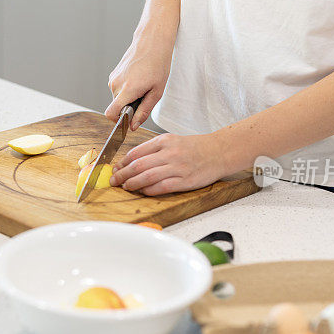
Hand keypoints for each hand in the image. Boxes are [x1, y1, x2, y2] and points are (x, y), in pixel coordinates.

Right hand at [104, 34, 173, 130]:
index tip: (128, 121)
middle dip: (128, 107)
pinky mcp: (114, 74)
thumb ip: (144, 111)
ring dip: (128, 98)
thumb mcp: (156, 92)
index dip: (118, 121)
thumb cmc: (158, 64)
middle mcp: (116, 84)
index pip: (110, 113)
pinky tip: (138, 79)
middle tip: (144, 96)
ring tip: (143, 85)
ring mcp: (113, 78)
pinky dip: (127, 89)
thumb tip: (133, 126)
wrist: (152, 42)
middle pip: (116, 107)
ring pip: (117, 98)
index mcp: (127, 89)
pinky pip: (118, 89)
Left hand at [110, 133, 231, 195]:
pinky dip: (149, 190)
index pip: (137, 152)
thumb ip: (154, 150)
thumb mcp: (173, 141)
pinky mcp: (185, 181)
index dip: (123, 162)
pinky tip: (143, 191)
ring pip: (148, 176)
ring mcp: (178, 167)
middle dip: (123, 174)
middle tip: (114, 180)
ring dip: (133, 183)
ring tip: (126, 187)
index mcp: (164, 141)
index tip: (116, 169)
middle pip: (138, 165)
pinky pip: (162, 187)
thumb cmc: (195, 148)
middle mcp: (170, 153)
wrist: (219, 151)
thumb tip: (132, 161)